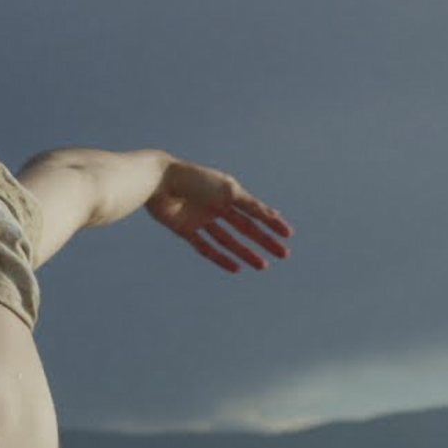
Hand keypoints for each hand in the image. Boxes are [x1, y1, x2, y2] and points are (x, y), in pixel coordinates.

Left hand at [146, 161, 293, 271]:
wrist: (159, 182)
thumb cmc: (195, 180)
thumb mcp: (228, 191)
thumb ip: (250, 205)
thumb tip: (272, 215)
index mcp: (228, 193)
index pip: (255, 211)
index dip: (272, 222)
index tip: (288, 235)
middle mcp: (216, 206)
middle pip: (245, 227)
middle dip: (264, 241)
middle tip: (283, 254)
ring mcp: (201, 218)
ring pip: (228, 240)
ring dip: (245, 252)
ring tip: (262, 265)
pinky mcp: (185, 229)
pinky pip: (206, 246)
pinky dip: (220, 257)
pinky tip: (236, 267)